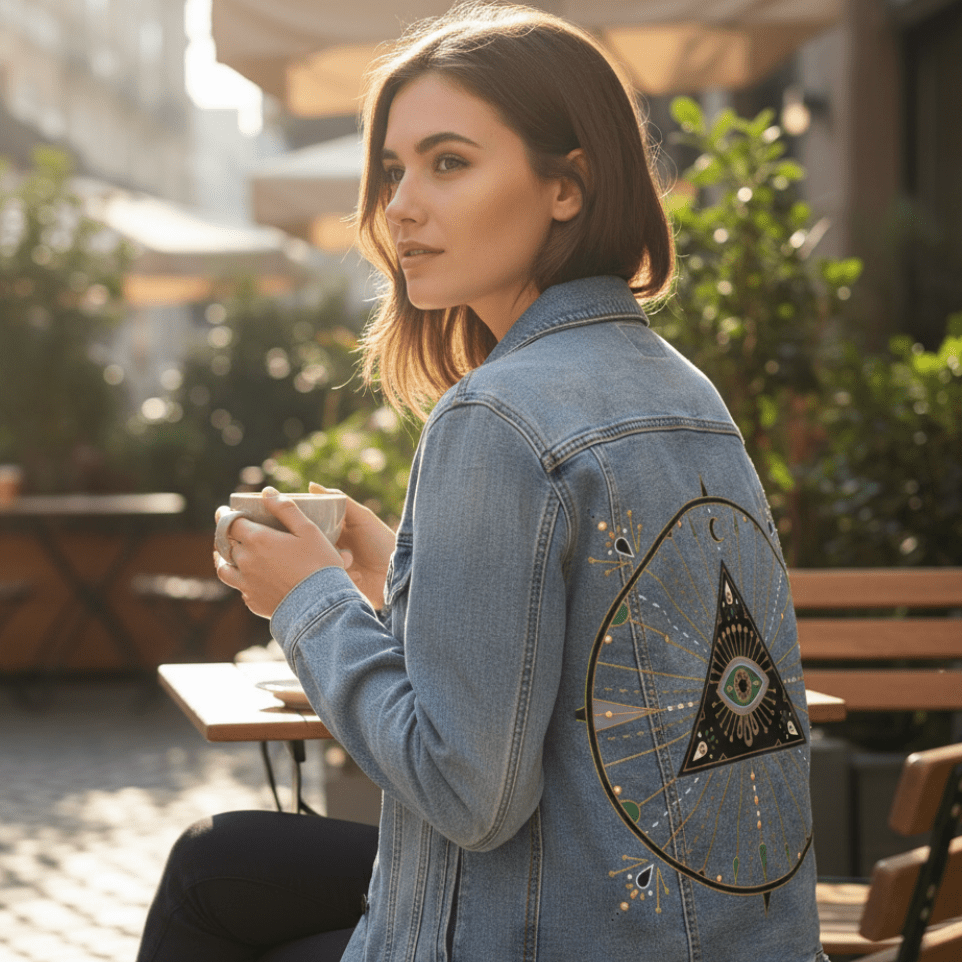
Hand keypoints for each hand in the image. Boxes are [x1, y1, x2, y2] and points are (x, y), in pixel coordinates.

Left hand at [215, 487, 343, 618]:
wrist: (321, 607)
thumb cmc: (319, 564)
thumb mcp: (308, 530)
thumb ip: (286, 509)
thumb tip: (267, 492)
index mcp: (257, 539)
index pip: (230, 522)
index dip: (225, 515)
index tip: (224, 511)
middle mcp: (245, 561)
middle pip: (225, 544)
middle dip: (226, 535)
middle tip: (232, 531)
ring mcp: (246, 584)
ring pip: (224, 569)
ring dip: (224, 559)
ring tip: (230, 556)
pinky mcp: (252, 602)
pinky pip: (240, 588)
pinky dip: (242, 580)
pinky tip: (251, 579)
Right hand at [308, 481, 395, 608]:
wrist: (399, 575)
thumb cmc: (383, 542)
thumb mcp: (362, 518)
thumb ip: (340, 500)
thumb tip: (311, 485)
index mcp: (331, 531)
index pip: (306, 525)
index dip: (298, 523)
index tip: (290, 521)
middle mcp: (327, 549)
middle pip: (306, 545)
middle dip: (311, 545)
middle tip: (321, 543)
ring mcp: (328, 568)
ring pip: (313, 563)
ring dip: (328, 561)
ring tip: (349, 559)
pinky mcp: (332, 586)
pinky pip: (323, 581)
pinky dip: (336, 576)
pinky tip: (356, 574)